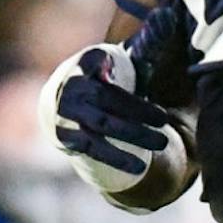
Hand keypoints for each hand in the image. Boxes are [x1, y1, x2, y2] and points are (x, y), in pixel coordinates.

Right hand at [36, 43, 175, 196]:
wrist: (57, 102)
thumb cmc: (95, 78)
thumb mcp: (104, 60)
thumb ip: (119, 60)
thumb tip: (135, 55)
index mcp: (82, 65)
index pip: (98, 62)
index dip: (108, 66)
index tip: (126, 73)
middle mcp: (71, 89)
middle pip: (106, 98)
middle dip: (138, 110)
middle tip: (165, 119)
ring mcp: (67, 115)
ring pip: (102, 126)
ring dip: (133, 135)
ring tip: (162, 144)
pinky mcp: (66, 138)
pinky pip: (94, 150)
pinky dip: (117, 158)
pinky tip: (140, 166)